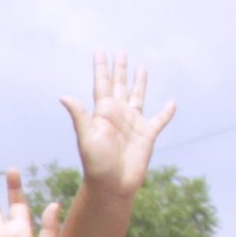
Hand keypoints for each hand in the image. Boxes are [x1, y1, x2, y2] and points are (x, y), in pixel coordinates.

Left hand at [59, 50, 175, 193]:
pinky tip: (172, 102)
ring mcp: (133, 124)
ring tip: (141, 67)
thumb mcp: (86, 139)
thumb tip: (64, 96)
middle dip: (120, 69)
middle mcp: (118, 115)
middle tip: (121, 52)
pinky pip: (160, 120)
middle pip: (120, 85)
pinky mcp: (147, 136)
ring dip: (140, 82)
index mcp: (103, 113)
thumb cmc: (96, 165)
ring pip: (138, 97)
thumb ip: (79, 116)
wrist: (112, 186)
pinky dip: (167, 111)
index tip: (100, 50)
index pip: (102, 84)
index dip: (102, 67)